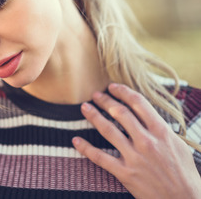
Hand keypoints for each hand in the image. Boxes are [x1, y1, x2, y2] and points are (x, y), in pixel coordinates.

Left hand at [72, 83, 200, 198]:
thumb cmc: (184, 173)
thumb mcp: (177, 145)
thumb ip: (160, 128)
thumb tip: (146, 114)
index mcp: (161, 132)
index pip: (138, 103)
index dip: (123, 92)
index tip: (112, 87)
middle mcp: (147, 142)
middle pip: (120, 113)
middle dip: (105, 101)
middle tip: (95, 95)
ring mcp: (134, 157)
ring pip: (108, 130)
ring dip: (93, 116)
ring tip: (84, 108)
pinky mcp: (125, 173)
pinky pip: (100, 157)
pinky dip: (85, 148)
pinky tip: (76, 140)